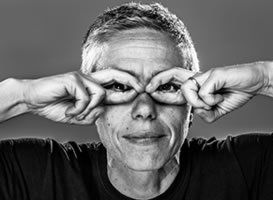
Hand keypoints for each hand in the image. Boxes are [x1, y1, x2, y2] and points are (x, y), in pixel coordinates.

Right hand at [22, 70, 141, 124]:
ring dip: (89, 109)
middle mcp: (88, 79)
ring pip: (99, 94)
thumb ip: (91, 113)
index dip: (127, 86)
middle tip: (141, 87)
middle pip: (113, 74)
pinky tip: (68, 111)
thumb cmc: (55, 106)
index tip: (140, 90)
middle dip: (129, 79)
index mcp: (91, 86)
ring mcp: (80, 77)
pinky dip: (78, 109)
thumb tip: (103, 109)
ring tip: (75, 114)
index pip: (113, 83)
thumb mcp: (78, 115)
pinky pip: (85, 98)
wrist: (33, 100)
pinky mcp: (72, 79)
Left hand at [146, 62, 269, 122]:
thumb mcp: (216, 110)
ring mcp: (205, 75)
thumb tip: (196, 111)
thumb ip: (204, 112)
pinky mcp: (213, 74)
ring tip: (215, 102)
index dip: (163, 88)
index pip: (176, 83)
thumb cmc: (234, 94)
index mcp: (198, 84)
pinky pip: (204, 94)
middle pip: (174, 74)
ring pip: (188, 90)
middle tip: (147, 87)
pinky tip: (222, 97)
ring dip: (199, 102)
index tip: (150, 92)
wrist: (254, 82)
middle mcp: (199, 77)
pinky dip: (212, 101)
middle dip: (158, 79)